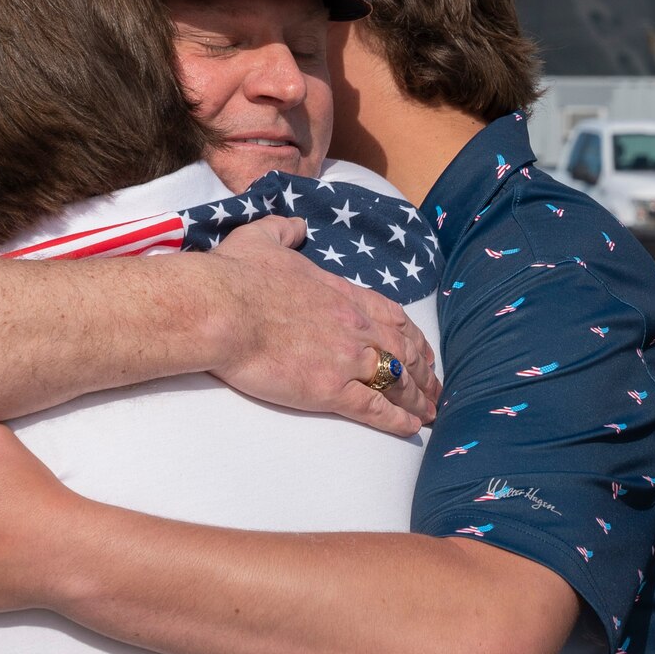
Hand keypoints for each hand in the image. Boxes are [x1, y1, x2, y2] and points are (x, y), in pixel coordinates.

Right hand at [208, 217, 439, 436]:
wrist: (221, 310)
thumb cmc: (236, 275)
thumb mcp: (262, 238)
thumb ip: (284, 230)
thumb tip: (297, 226)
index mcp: (341, 293)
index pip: (391, 315)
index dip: (411, 334)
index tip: (420, 347)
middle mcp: (353, 325)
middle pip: (403, 350)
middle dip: (422, 371)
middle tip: (433, 387)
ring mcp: (346, 358)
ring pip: (396, 380)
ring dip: (417, 398)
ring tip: (429, 412)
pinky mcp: (330, 389)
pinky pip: (375, 408)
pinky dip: (397, 420)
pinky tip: (411, 427)